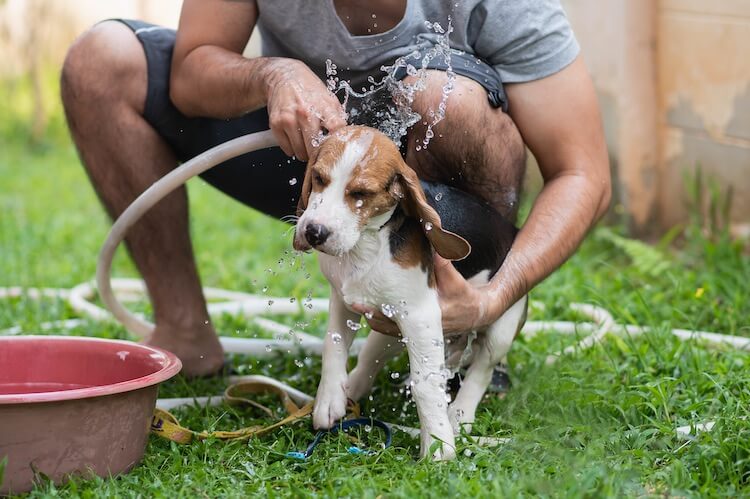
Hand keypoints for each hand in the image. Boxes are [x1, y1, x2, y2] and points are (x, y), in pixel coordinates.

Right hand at [264, 59, 346, 159]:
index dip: (337, 142)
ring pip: (301, 153)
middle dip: (318, 153)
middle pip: (316, 148)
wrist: (283, 77)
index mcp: (323, 106)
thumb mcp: (328, 98)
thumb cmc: (308, 90)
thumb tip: (345, 138)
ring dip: (304, 152)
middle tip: (318, 149)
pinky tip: (294, 138)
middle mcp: (305, 112)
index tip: (336, 148)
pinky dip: (292, 149)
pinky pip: (287, 150)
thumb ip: (337, 117)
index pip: (336, 129)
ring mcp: (289, 119)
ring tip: (305, 141)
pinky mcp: (276, 124)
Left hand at [353, 255, 494, 335]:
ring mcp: (419, 331)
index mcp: (431, 316)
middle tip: (354, 303)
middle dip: (372, 315)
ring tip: (357, 305)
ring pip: (389, 329)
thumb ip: (442, 260)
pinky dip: (381, 320)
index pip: (401, 317)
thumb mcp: (454, 278)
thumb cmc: (463, 293)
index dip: (381, 313)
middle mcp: (422, 328)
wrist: (475, 313)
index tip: (366, 306)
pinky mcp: (417, 330)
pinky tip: (370, 309)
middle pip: (390, 327)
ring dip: (374, 318)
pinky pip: (394, 329)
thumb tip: (431, 236)